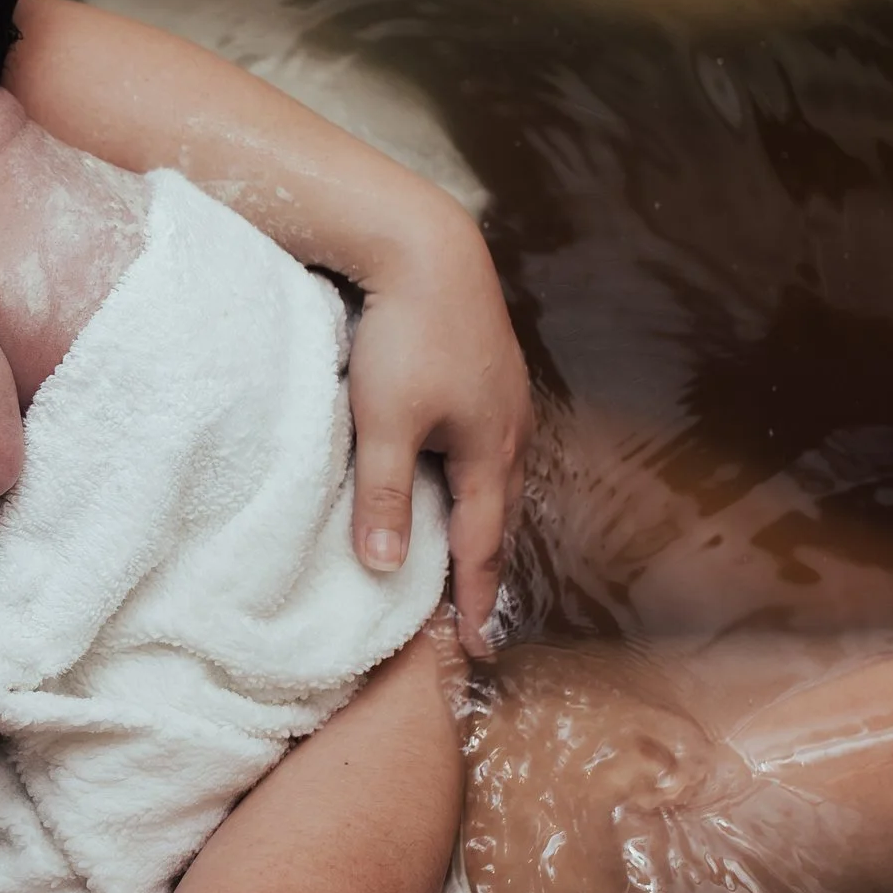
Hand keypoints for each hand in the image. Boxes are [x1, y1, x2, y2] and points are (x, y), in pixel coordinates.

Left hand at [344, 211, 528, 660]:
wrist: (426, 246)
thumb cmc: (404, 332)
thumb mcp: (385, 421)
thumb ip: (383, 495)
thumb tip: (384, 567)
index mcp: (489, 450)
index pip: (482, 544)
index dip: (477, 597)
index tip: (478, 646)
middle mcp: (509, 428)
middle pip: (500, 514)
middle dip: (489, 567)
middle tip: (479, 615)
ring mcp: (504, 396)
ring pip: (498, 477)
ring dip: (486, 520)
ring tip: (473, 556)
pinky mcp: (490, 368)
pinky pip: (490, 442)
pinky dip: (479, 477)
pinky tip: (464, 473)